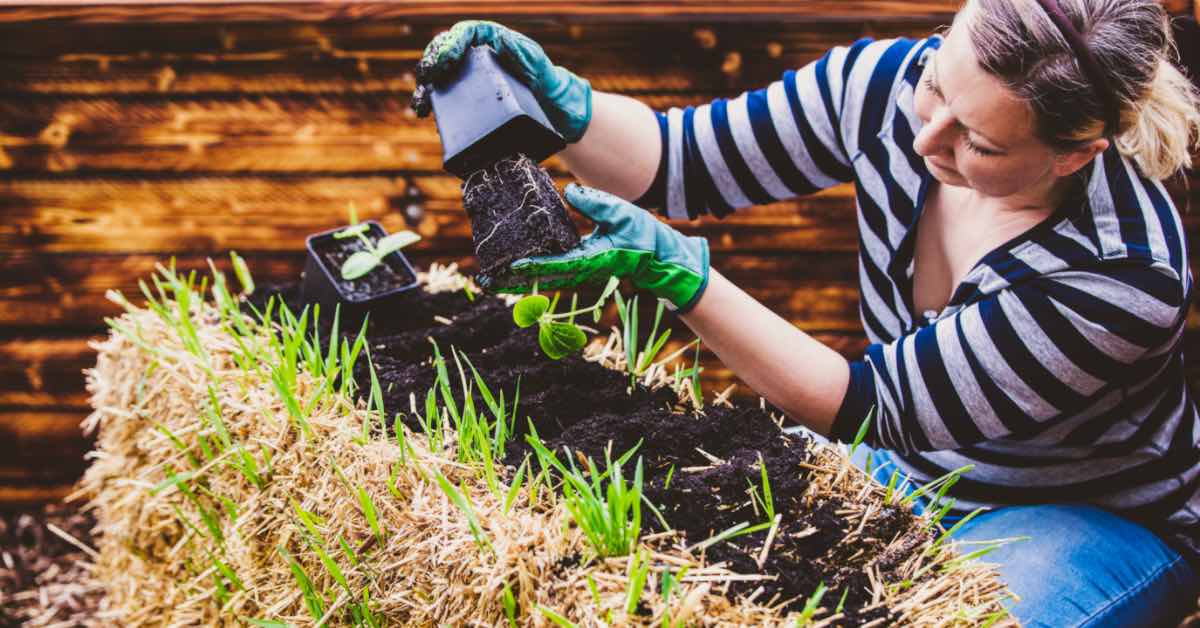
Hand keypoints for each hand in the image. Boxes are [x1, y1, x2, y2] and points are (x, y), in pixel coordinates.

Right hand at [412, 20, 592, 142]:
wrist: (553, 108)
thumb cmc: (546, 82)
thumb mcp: (538, 65)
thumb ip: (523, 52)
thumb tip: (502, 41)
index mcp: (493, 40)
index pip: (465, 32)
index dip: (450, 42)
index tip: (443, 60)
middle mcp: (478, 53)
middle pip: (445, 49)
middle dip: (431, 62)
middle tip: (426, 78)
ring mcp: (471, 73)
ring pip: (439, 71)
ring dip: (425, 84)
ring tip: (421, 102)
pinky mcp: (468, 94)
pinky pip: (443, 92)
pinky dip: (430, 99)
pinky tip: (424, 110)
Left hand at [488, 184, 709, 311]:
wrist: (658, 258)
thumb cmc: (642, 236)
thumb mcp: (620, 213)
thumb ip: (595, 203)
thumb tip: (569, 193)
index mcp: (589, 260)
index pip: (553, 264)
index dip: (530, 265)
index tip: (508, 266)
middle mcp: (580, 270)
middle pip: (539, 277)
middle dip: (512, 279)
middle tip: (483, 280)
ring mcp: (578, 272)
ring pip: (540, 278)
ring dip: (515, 279)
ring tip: (490, 278)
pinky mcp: (578, 268)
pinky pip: (548, 272)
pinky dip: (528, 272)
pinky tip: (512, 269)